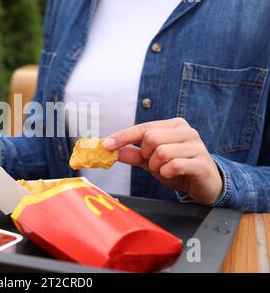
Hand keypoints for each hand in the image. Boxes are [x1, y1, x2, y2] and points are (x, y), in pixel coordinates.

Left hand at [103, 118, 222, 204]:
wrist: (206, 185)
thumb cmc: (178, 169)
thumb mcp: (152, 162)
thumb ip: (134, 154)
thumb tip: (113, 150)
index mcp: (173, 126)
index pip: (143, 128)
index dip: (123, 137)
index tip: (106, 145)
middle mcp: (186, 131)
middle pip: (151, 139)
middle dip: (146, 156)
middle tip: (154, 165)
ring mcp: (196, 145)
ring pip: (162, 152)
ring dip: (157, 167)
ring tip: (165, 170)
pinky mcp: (201, 162)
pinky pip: (174, 165)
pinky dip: (167, 173)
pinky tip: (173, 174)